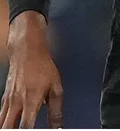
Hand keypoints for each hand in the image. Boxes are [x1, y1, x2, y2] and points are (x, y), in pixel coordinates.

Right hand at [0, 12, 62, 128]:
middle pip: (9, 127)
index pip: (26, 126)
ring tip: (17, 129)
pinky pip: (2, 115)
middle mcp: (17, 102)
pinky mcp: (4, 99)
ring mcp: (8, 101)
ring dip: (9, 128)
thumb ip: (56, 109)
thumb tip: (57, 125)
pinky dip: (5, 122)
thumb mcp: (56, 87)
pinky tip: (12, 124)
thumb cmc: (42, 67)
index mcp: (31, 100)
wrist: (27, 52)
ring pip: (2, 122)